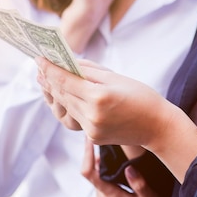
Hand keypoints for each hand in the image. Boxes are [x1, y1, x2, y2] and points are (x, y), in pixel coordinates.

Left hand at [36, 58, 168, 146]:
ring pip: (66, 107)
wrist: (157, 126)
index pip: (65, 80)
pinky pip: (76, 117)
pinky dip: (69, 105)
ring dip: (55, 93)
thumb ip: (89, 71)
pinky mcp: (93, 137)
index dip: (49, 69)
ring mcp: (91, 129)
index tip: (38, 59)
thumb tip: (68, 63)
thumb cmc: (140, 96)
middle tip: (39, 67)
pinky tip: (64, 96)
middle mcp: (92, 115)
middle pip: (62, 94)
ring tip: (46, 80)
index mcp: (98, 97)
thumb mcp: (115, 77)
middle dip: (49, 80)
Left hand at [82, 139, 162, 196]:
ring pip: (95, 175)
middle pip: (90, 170)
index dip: (86, 154)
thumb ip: (139, 184)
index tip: (89, 139)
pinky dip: (104, 170)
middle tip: (104, 139)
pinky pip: (99, 180)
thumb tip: (129, 168)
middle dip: (95, 154)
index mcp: (110, 195)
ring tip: (111, 149)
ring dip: (101, 163)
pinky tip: (114, 163)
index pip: (89, 172)